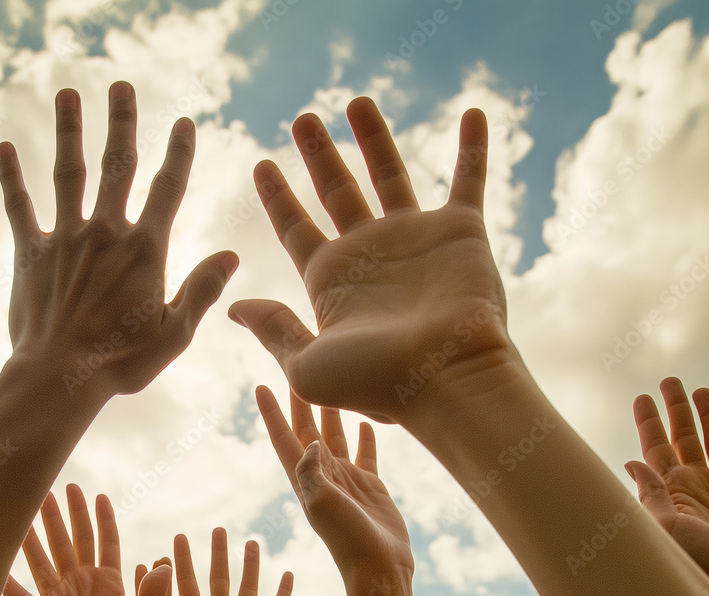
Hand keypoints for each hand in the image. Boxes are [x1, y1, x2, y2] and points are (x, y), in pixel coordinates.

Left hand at [0, 83, 234, 396]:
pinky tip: (4, 147)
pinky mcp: (29, 254)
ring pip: (68, 172)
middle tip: (121, 85)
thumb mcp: (176, 333)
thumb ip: (202, 290)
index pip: (169, 189)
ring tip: (67, 94)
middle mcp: (106, 233)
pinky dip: (11, 177)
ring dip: (68, 130)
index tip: (183, 122)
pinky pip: (19, 206)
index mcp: (146, 250)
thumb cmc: (122, 363)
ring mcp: (65, 239)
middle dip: (121, 122)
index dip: (179, 153)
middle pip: (117, 165)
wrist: (59, 377)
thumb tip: (230, 257)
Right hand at [4, 485, 170, 595]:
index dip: (102, 521)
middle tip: (62, 487)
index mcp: (109, 586)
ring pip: (46, 559)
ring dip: (37, 534)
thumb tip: (163, 566)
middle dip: (68, 515)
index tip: (99, 496)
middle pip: (73, 542)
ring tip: (29, 507)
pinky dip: (7, 580)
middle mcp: (82, 587)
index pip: (106, 544)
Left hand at [228, 101, 507, 423]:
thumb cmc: (375, 381)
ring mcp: (415, 240)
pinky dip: (473, 148)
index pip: (295, 229)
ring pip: (389, 175)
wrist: (445, 379)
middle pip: (337, 192)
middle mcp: (370, 255)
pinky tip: (473, 112)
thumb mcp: (307, 364)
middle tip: (302, 119)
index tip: (261, 165)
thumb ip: (274, 331)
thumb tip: (235, 309)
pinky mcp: (461, 233)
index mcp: (330, 281)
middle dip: (318, 155)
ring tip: (355, 100)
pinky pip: (469, 179)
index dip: (277, 198)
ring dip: (374, 137)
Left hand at [257, 387, 412, 575]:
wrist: (378, 567)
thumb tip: (310, 442)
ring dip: (331, 413)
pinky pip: (365, 454)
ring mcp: (346, 480)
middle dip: (301, 402)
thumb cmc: (348, 540)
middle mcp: (322, 476)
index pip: (283, 438)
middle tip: (297, 370)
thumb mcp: (321, 503)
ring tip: (331, 386)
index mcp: (304, 480)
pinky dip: (364, 437)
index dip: (271, 413)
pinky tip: (366, 420)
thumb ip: (311, 472)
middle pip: (308, 430)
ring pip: (336, 437)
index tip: (260, 386)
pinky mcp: (370, 486)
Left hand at [627, 377, 708, 579]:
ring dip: (705, 416)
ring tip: (698, 389)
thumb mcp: (665, 532)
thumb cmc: (697, 564)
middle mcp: (694, 488)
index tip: (642, 397)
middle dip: (676, 411)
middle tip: (668, 381)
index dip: (650, 423)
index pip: (655, 450)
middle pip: (683, 439)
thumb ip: (652, 497)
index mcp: (669, 494)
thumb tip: (631, 462)